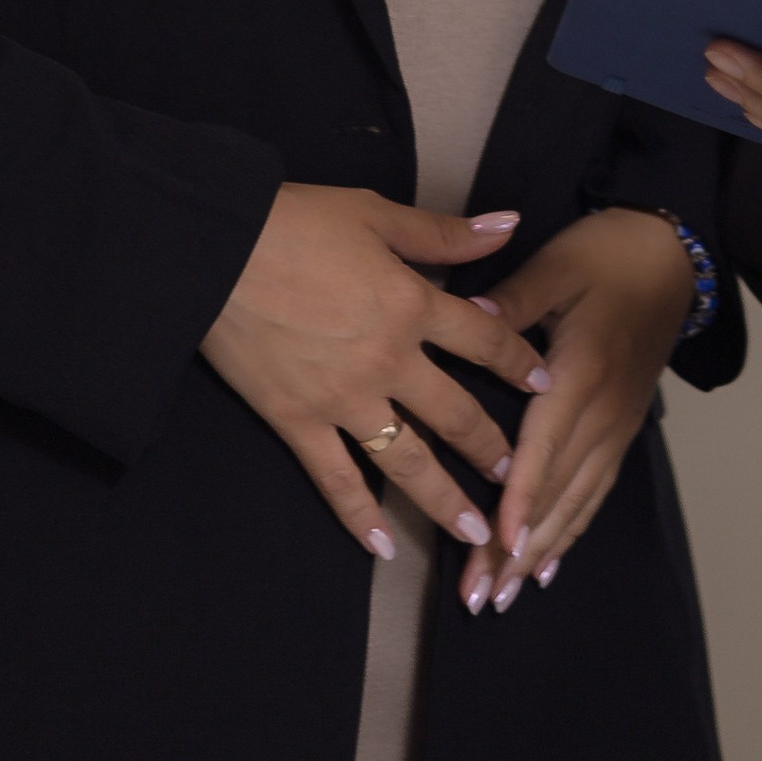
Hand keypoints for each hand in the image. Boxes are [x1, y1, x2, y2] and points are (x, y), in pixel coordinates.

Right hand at [201, 184, 552, 561]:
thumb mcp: (376, 214)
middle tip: (519, 479)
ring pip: (407, 461)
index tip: (545, 385)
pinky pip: (336, 479)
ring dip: (443, 499)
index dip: (518, 362)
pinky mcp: (297, 422)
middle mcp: (388, 362)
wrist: (216, 249)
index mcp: (411, 305)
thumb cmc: (295, 222)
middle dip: (492, 449)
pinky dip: (359, 516)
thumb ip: (444, 234)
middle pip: (455, 414)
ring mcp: (342, 400)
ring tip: (474, 532)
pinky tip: (382, 546)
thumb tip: (508, 225)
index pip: (484, 340)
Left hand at [457, 208, 694, 615]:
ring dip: (541, 551)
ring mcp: (618, 424)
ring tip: (505, 595)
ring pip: (577, 501)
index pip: (546, 445)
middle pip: (557, 490)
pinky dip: (571, 530)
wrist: (669, 254)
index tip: (498, 544)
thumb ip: (513, 301)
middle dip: (519, 547)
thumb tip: (469, 320)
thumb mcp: (556, 264)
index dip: (522, 497)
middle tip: (480, 595)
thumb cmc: (606, 254)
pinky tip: (548, 565)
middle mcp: (603, 410)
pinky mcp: (623, 426)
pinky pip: (596, 490)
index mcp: (582, 371)